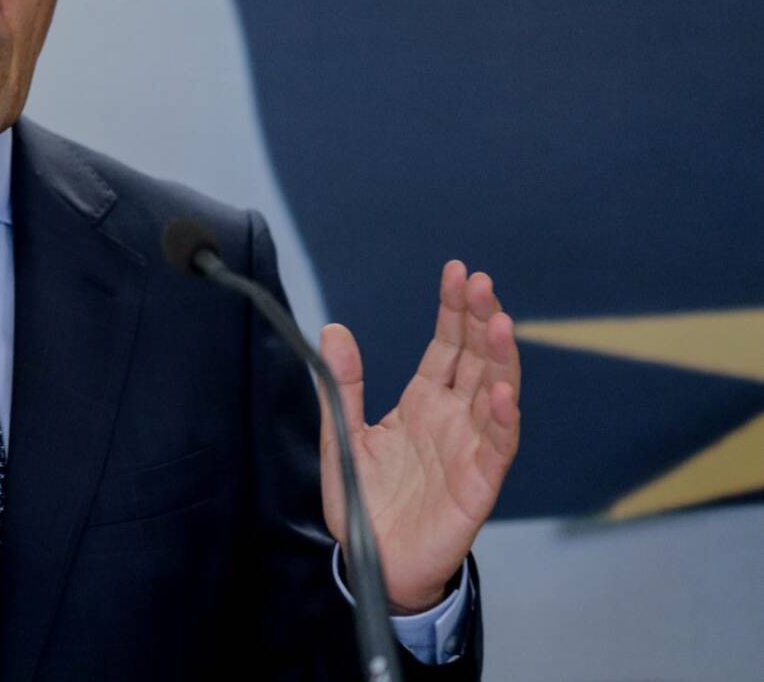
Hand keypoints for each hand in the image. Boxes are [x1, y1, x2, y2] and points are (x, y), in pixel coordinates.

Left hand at [318, 261, 520, 612]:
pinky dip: (501, 420)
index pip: (447, 346)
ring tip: (500, 323)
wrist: (374, 563)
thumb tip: (334, 330)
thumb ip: (342, 386)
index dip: (453, 310)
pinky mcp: (478, 485)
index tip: (458, 272)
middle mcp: (453, 419)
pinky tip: (500, 393)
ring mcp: (469, 449)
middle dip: (480, 320)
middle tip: (481, 283)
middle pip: (476, 360)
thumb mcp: (342, 436)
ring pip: (496, 395)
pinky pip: (497, 448)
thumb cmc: (365, 502)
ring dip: (500, 359)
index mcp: (423, 403)